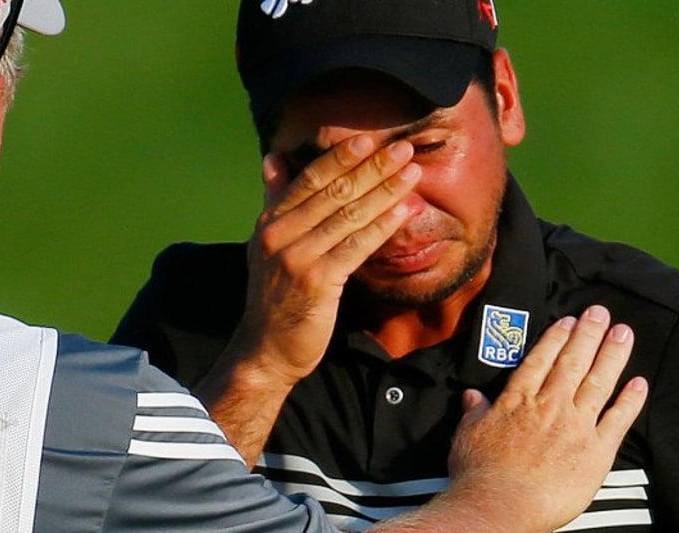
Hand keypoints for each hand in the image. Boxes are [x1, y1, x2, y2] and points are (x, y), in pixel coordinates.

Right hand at [226, 135, 419, 383]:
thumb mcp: (266, 244)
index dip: (341, 157)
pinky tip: (403, 212)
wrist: (266, 348)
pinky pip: (356, 246)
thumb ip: (274, 199)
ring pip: (348, 215)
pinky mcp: (316, 281)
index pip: (309, 179)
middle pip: (333, 192)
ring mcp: (296, 257)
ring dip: (384, 191)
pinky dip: (381, 226)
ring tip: (412, 174)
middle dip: (372, 168)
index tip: (370, 140)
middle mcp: (279, 234)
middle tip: (403, 149)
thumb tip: (273, 158)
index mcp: (269, 221)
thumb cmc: (274, 296)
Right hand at [429, 306, 647, 531]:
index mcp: (518, 400)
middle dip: (589, 334)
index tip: (570, 321)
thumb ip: (474, 412)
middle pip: (574, 362)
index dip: (557, 338)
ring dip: (612, 355)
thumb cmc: (478, 474)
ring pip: (599, 382)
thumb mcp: (467, 435)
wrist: (499, 506)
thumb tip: (471, 396)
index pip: (541, 360)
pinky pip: (618, 420)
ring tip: (624, 333)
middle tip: (601, 312)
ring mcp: (576, 427)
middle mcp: (550, 406)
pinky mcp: (596, 452)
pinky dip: (630, 401)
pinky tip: (639, 382)